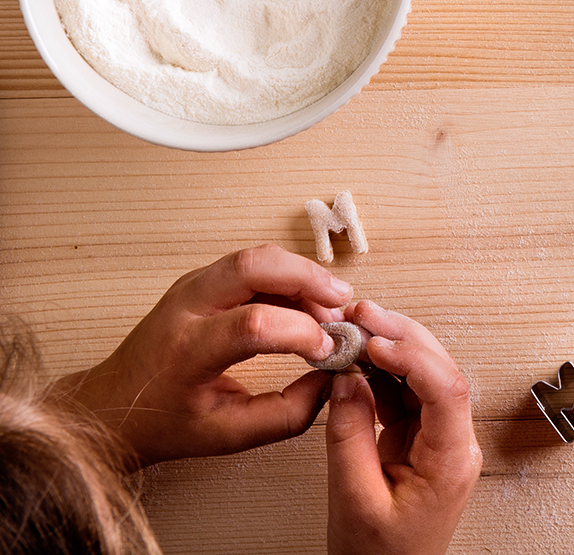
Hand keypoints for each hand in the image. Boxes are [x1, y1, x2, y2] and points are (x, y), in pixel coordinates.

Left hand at [53, 244, 352, 469]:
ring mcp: (190, 287)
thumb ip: (287, 415)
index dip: (302, 333)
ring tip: (329, 305)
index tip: (328, 352)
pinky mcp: (200, 281)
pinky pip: (251, 264)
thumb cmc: (165, 423)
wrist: (112, 406)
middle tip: (342, 302)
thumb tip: (331, 382)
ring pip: (256, 257)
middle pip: (254, 266)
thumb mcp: (227, 436)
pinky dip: (285, 276)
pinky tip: (305, 303)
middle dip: (308, 278)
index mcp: (187, 352)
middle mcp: (184, 308)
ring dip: (300, 274)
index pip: (254, 324)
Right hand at [327, 300, 481, 554]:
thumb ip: (349, 437)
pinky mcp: (419, 441)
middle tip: (363, 314)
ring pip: (422, 378)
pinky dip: (380, 374)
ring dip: (390, 349)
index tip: (377, 341)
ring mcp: (438, 440)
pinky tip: (357, 360)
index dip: (414, 357)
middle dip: (402, 338)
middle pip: (439, 373)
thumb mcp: (354, 500)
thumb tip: (347, 380)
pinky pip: (404, 396)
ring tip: (355, 327)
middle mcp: (454, 444)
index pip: (447, 392)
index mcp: (452, 461)